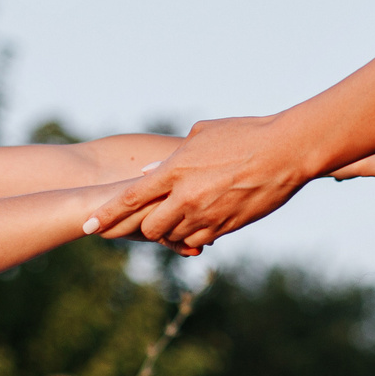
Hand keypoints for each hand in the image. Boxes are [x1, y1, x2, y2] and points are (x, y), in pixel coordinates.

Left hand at [88, 115, 308, 254]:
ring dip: (172, 231)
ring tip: (183, 216)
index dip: (105, 214)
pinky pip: (200, 242)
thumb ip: (174, 157)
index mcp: (175, 170)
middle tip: (148, 221)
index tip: (88, 226)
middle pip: (148, 227)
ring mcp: (207, 215)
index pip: (129, 198)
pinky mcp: (227, 226)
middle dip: (144, 227)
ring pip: (174, 237)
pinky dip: (195, 237)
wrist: (286, 151)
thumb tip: (152, 170)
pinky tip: (202, 223)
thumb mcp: (204, 135)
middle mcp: (185, 197)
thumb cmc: (246, 133)